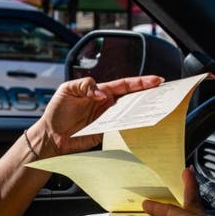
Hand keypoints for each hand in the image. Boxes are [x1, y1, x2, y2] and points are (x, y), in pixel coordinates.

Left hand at [30, 75, 163, 155]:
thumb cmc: (57, 111)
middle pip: (132, 98)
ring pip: (130, 113)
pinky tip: (141, 125)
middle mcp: (107, 104)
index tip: (155, 80)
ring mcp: (108, 119)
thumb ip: (84, 86)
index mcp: (100, 91)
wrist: (50, 135)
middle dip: (149, 94)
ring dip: (143, 111)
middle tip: (164, 93)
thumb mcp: (67, 90)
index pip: (124, 84)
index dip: (140, 82)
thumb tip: (102, 94)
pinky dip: (132, 127)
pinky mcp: (106, 133)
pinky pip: (122, 129)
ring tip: (157, 108)